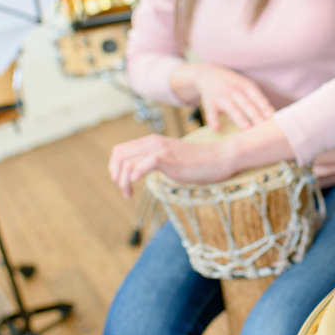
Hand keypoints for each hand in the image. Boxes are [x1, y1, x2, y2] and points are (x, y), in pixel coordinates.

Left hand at [107, 133, 233, 197]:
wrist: (219, 157)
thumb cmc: (198, 162)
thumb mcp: (171, 159)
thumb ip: (156, 160)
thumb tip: (140, 171)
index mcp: (152, 141)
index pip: (120, 150)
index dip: (115, 168)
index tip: (122, 183)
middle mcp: (153, 142)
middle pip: (119, 155)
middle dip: (116, 175)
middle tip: (125, 191)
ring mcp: (160, 149)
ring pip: (126, 162)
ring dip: (123, 181)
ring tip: (129, 194)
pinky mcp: (167, 158)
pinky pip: (141, 165)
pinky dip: (135, 176)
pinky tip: (138, 184)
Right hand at [172, 64, 274, 129]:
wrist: (208, 74)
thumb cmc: (233, 83)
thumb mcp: (246, 84)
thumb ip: (257, 98)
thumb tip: (272, 115)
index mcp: (246, 85)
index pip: (258, 97)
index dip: (265, 107)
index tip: (272, 118)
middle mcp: (234, 91)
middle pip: (247, 104)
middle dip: (255, 115)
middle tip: (262, 126)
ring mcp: (222, 97)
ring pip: (232, 109)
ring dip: (239, 118)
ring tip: (246, 128)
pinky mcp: (210, 103)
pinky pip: (211, 112)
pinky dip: (213, 120)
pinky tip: (216, 127)